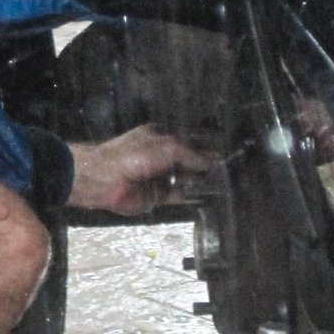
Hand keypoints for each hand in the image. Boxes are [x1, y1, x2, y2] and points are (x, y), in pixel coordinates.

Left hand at [66, 126, 212, 215]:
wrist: (105, 179)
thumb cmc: (134, 155)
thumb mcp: (167, 147)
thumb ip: (190, 154)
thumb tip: (210, 162)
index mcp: (162, 137)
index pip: (189, 139)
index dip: (205, 145)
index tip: (225, 152)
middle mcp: (162, 156)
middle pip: (189, 160)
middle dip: (206, 164)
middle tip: (228, 170)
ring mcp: (160, 176)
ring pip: (186, 179)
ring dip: (200, 181)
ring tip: (222, 184)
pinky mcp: (157, 196)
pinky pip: (178, 196)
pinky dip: (190, 196)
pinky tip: (207, 196)